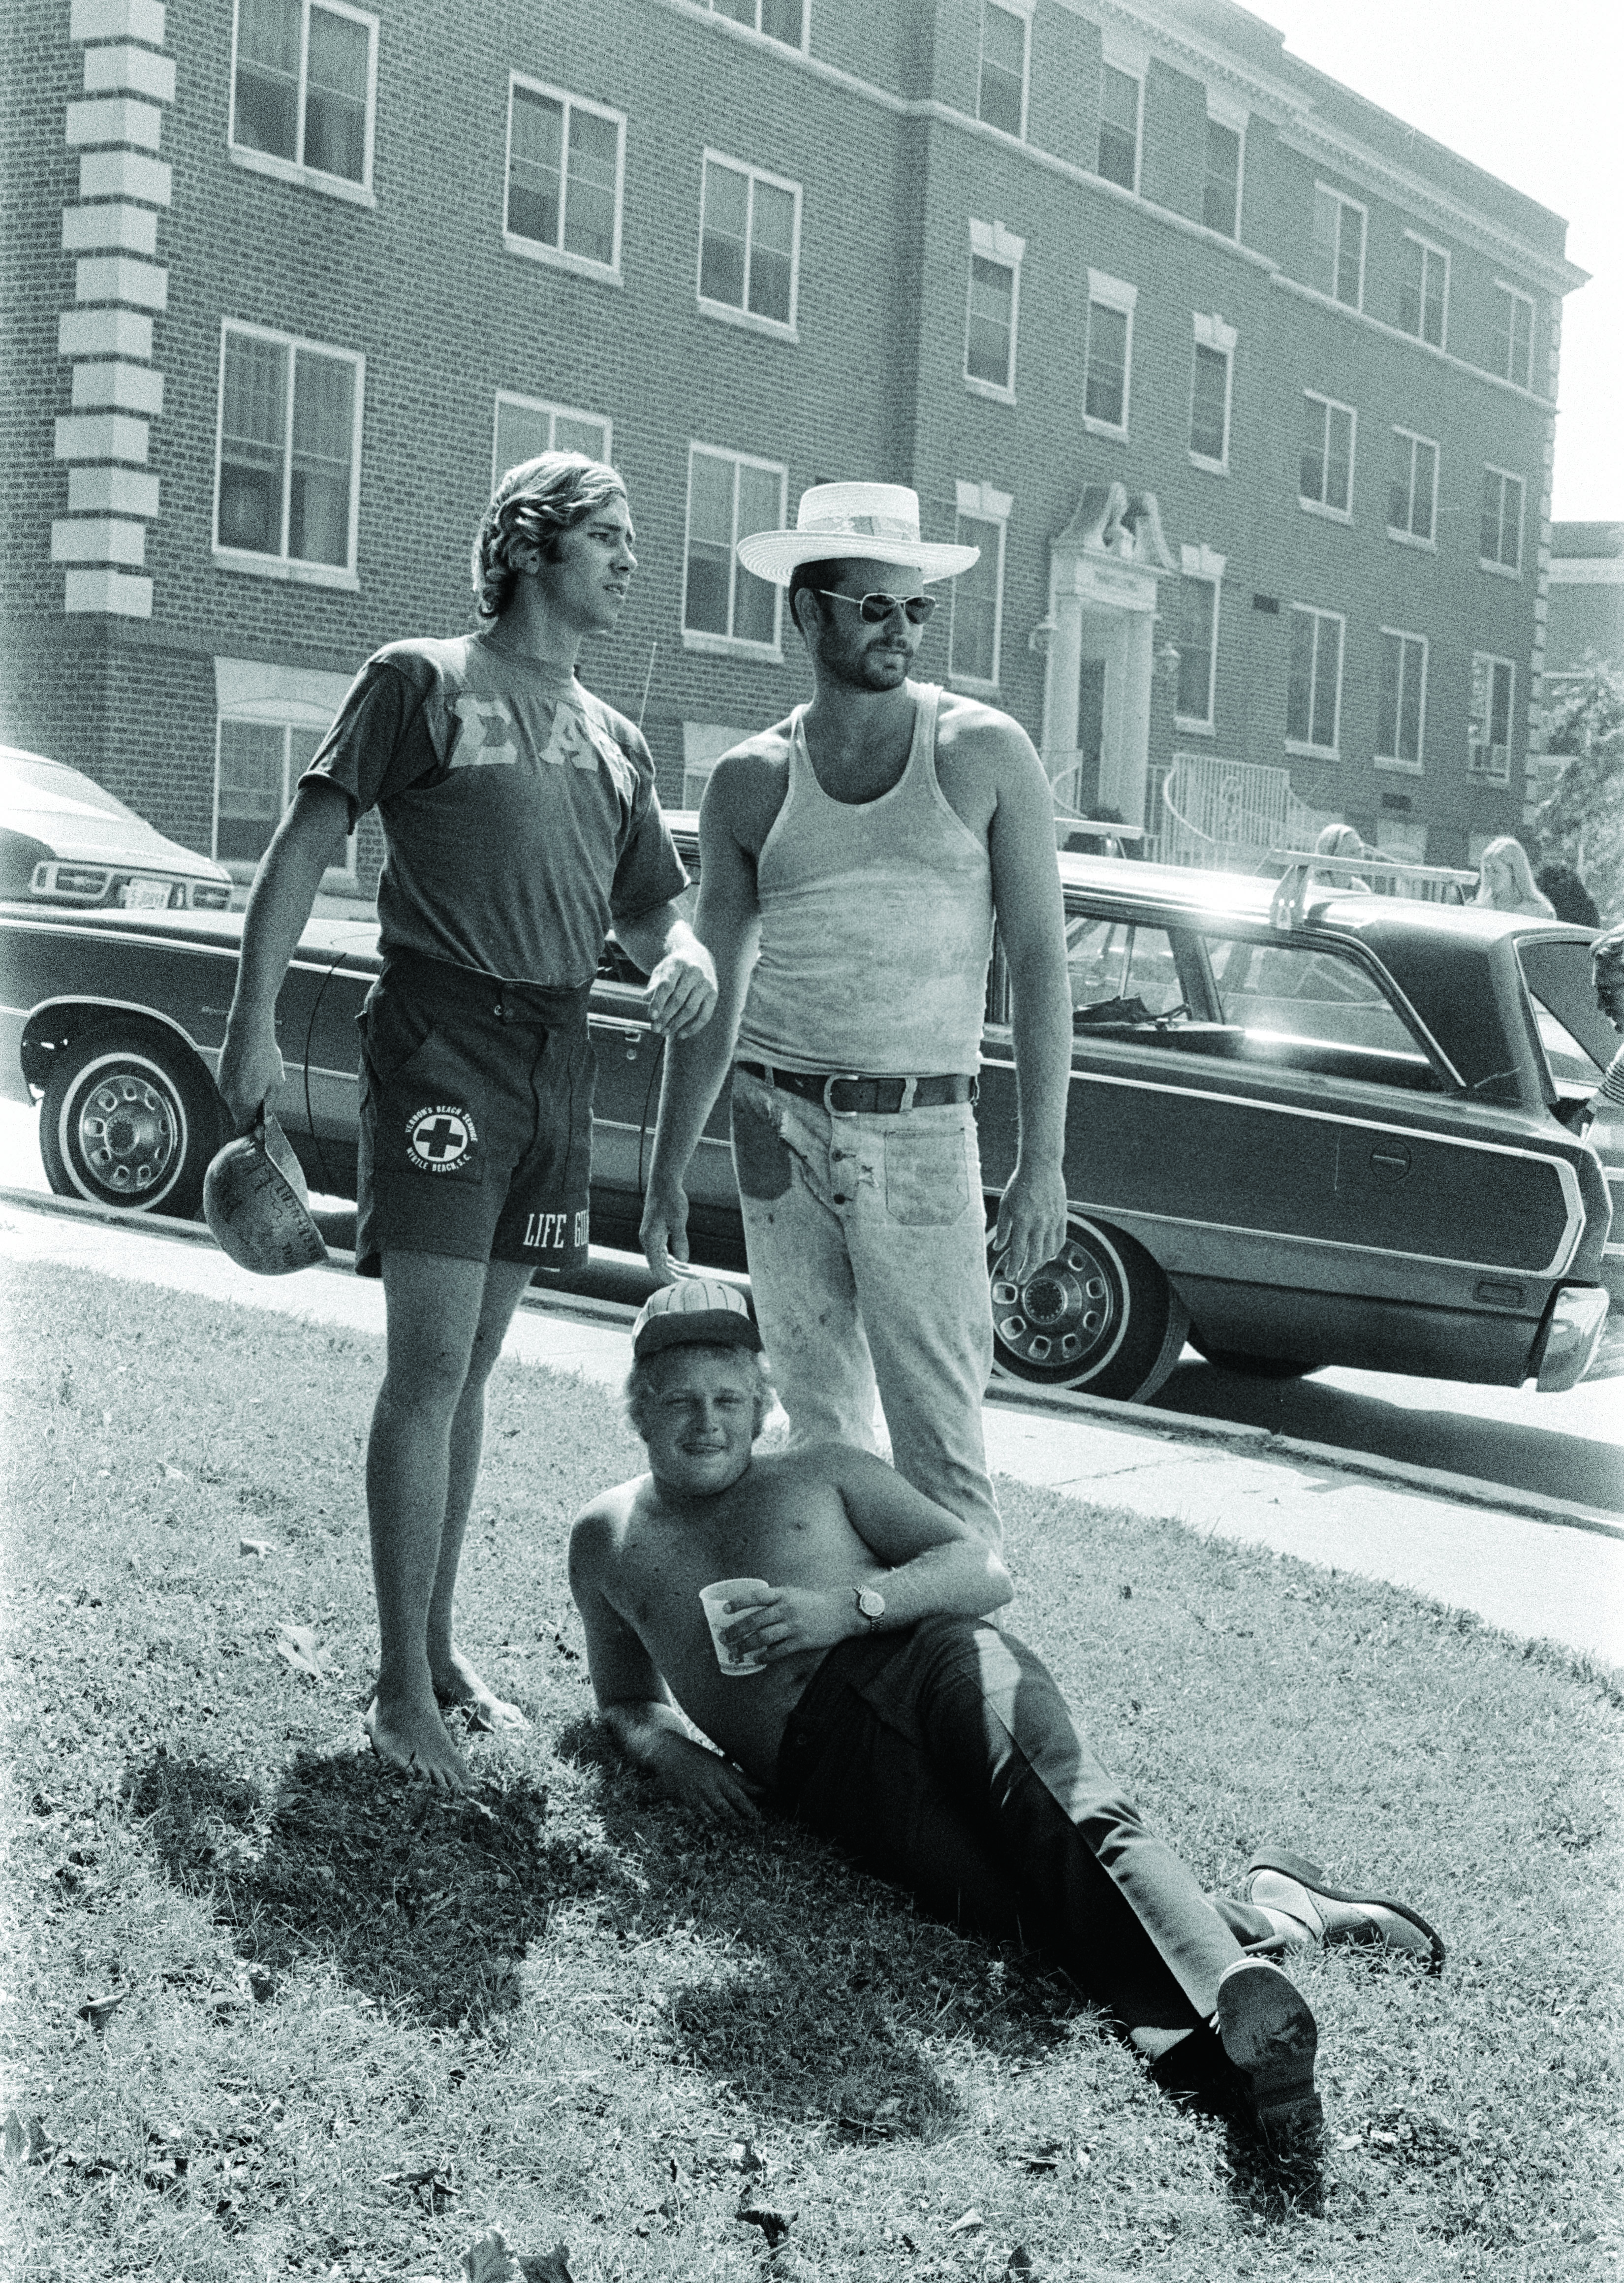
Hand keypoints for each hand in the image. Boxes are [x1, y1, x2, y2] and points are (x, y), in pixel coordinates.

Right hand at [215, 1022, 284, 1132]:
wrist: (248, 1032)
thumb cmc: (265, 1056)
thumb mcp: (277, 1083)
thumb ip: (270, 1103)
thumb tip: (265, 1116)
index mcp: (243, 1103)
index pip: (241, 1128)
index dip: (250, 1130)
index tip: (257, 1127)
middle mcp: (229, 1097)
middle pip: (237, 1114)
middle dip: (249, 1111)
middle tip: (263, 1099)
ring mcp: (222, 1085)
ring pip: (233, 1100)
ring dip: (244, 1096)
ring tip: (257, 1080)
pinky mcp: (219, 1074)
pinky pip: (230, 1087)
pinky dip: (239, 1085)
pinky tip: (249, 1072)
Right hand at [640, 1180, 691, 1280]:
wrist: (664, 1183)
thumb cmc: (670, 1199)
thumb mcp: (678, 1220)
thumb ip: (680, 1240)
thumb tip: (684, 1260)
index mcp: (650, 1239)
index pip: (657, 1267)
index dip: (668, 1279)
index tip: (682, 1286)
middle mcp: (648, 1240)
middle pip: (659, 1266)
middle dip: (674, 1275)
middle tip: (692, 1282)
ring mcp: (651, 1237)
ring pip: (661, 1259)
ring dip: (675, 1268)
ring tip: (691, 1275)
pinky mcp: (656, 1232)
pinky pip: (662, 1251)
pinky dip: (672, 1259)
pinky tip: (683, 1263)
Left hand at [645, 944, 717, 1039]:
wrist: (697, 958)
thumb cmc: (674, 969)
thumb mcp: (661, 972)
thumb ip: (654, 985)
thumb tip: (646, 998)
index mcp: (678, 964)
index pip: (666, 986)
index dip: (658, 1002)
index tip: (651, 1016)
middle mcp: (694, 972)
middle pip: (678, 999)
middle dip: (665, 1017)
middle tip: (655, 1029)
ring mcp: (706, 983)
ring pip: (690, 1009)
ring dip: (676, 1024)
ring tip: (665, 1032)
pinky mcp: (713, 994)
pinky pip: (704, 1015)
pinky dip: (693, 1027)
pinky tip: (681, 1034)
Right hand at [653, 1733, 764, 1824]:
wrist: (670, 1753)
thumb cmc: (701, 1759)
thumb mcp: (722, 1765)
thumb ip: (742, 1779)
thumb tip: (763, 1790)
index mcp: (720, 1776)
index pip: (738, 1796)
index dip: (750, 1809)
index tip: (759, 1821)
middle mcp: (708, 1786)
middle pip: (725, 1808)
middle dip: (737, 1821)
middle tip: (748, 1831)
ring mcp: (694, 1794)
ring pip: (710, 1815)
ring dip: (721, 1824)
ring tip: (732, 1834)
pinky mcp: (682, 1801)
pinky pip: (693, 1817)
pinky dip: (700, 1823)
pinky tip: (708, 1829)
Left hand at [719, 1586, 859, 1668]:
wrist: (842, 1612)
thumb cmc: (815, 1602)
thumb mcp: (794, 1594)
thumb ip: (776, 1600)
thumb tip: (753, 1610)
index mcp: (783, 1594)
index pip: (755, 1597)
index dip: (738, 1603)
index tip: (725, 1610)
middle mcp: (786, 1609)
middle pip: (755, 1621)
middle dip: (736, 1631)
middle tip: (724, 1638)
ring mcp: (794, 1626)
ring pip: (763, 1637)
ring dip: (746, 1645)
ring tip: (736, 1651)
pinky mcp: (801, 1641)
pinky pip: (778, 1651)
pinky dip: (765, 1656)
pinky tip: (757, 1659)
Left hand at [992, 1161, 1067, 1285]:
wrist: (1041, 1166)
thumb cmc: (1020, 1184)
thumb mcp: (1005, 1205)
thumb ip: (1002, 1228)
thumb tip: (998, 1247)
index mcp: (1022, 1220)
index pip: (1018, 1251)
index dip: (1014, 1266)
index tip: (1010, 1275)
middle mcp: (1039, 1223)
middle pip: (1034, 1256)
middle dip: (1026, 1271)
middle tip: (1020, 1278)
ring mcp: (1052, 1220)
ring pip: (1048, 1251)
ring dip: (1039, 1263)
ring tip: (1032, 1267)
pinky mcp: (1062, 1217)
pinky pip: (1060, 1240)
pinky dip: (1054, 1251)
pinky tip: (1048, 1255)